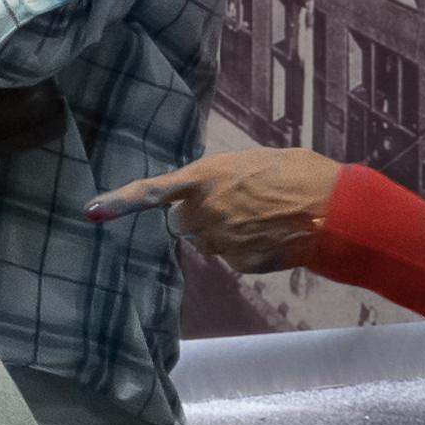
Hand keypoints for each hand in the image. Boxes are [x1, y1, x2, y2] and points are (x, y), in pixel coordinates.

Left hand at [92, 144, 343, 274]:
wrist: (334, 210)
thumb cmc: (299, 174)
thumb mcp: (253, 162)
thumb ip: (223, 177)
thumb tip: (215, 191)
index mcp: (206, 177)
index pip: (152, 192)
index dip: (119, 202)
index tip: (90, 211)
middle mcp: (205, 211)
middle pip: (184, 223)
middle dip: (200, 217)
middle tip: (236, 204)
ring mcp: (221, 240)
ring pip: (210, 241)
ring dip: (226, 232)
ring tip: (264, 216)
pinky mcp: (239, 262)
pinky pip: (233, 256)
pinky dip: (248, 249)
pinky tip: (273, 234)